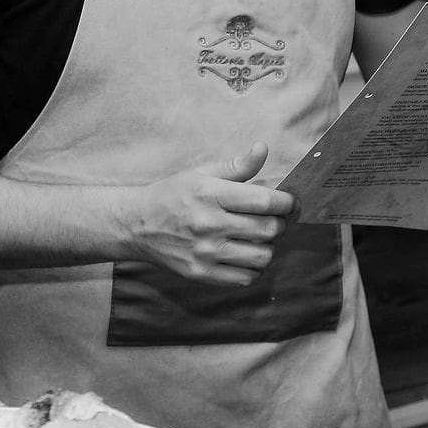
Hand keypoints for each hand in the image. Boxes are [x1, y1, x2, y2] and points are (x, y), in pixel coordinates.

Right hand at [127, 142, 295, 285]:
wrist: (137, 225)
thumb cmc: (174, 195)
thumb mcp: (201, 173)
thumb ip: (237, 166)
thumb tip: (262, 148)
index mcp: (211, 194)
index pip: (264, 201)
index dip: (287, 202)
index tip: (290, 202)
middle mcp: (209, 224)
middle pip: (267, 230)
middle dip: (280, 224)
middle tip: (275, 219)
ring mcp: (205, 252)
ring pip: (261, 257)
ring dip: (268, 247)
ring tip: (259, 238)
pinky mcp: (201, 273)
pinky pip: (245, 278)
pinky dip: (254, 268)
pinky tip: (245, 255)